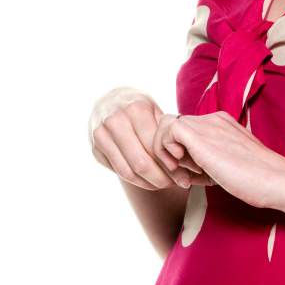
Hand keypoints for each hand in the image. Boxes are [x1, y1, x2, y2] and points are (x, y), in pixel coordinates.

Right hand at [88, 86, 212, 190]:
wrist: (110, 100)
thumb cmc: (140, 108)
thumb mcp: (156, 112)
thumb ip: (168, 133)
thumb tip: (189, 163)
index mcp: (136, 109)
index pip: (156, 147)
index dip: (172, 165)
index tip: (186, 175)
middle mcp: (115, 121)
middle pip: (141, 163)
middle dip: (162, 178)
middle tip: (178, 183)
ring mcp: (101, 135)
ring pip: (128, 172)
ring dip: (150, 183)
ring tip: (166, 184)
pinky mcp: (95, 149)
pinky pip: (119, 172)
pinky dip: (137, 181)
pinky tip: (150, 181)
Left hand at [157, 110, 284, 209]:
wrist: (275, 180)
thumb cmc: (257, 181)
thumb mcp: (227, 167)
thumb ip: (208, 162)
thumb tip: (186, 170)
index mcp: (220, 124)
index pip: (186, 130)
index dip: (181, 154)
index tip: (192, 178)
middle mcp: (212, 119)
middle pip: (172, 126)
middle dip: (170, 155)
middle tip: (184, 179)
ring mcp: (207, 125)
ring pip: (165, 125)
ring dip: (166, 153)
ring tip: (183, 177)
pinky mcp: (200, 135)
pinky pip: (167, 130)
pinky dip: (167, 151)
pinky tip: (183, 170)